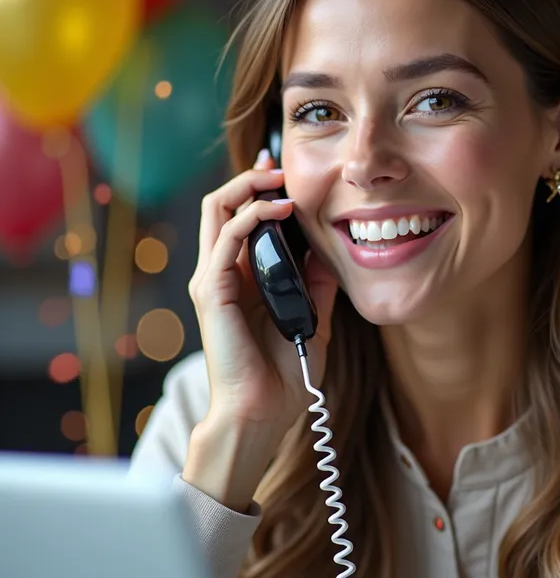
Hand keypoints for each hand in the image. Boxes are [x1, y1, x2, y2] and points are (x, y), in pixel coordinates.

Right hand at [188, 151, 338, 434]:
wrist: (262, 412)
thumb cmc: (284, 372)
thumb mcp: (312, 317)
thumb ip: (316, 283)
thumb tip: (329, 250)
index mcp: (242, 278)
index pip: (240, 219)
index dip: (258, 191)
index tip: (283, 173)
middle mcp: (222, 273)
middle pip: (223, 206)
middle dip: (250, 178)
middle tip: (278, 165)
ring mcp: (213, 279)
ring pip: (218, 210)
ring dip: (249, 186)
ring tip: (279, 178)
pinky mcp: (211, 290)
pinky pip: (227, 237)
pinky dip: (252, 214)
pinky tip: (281, 209)